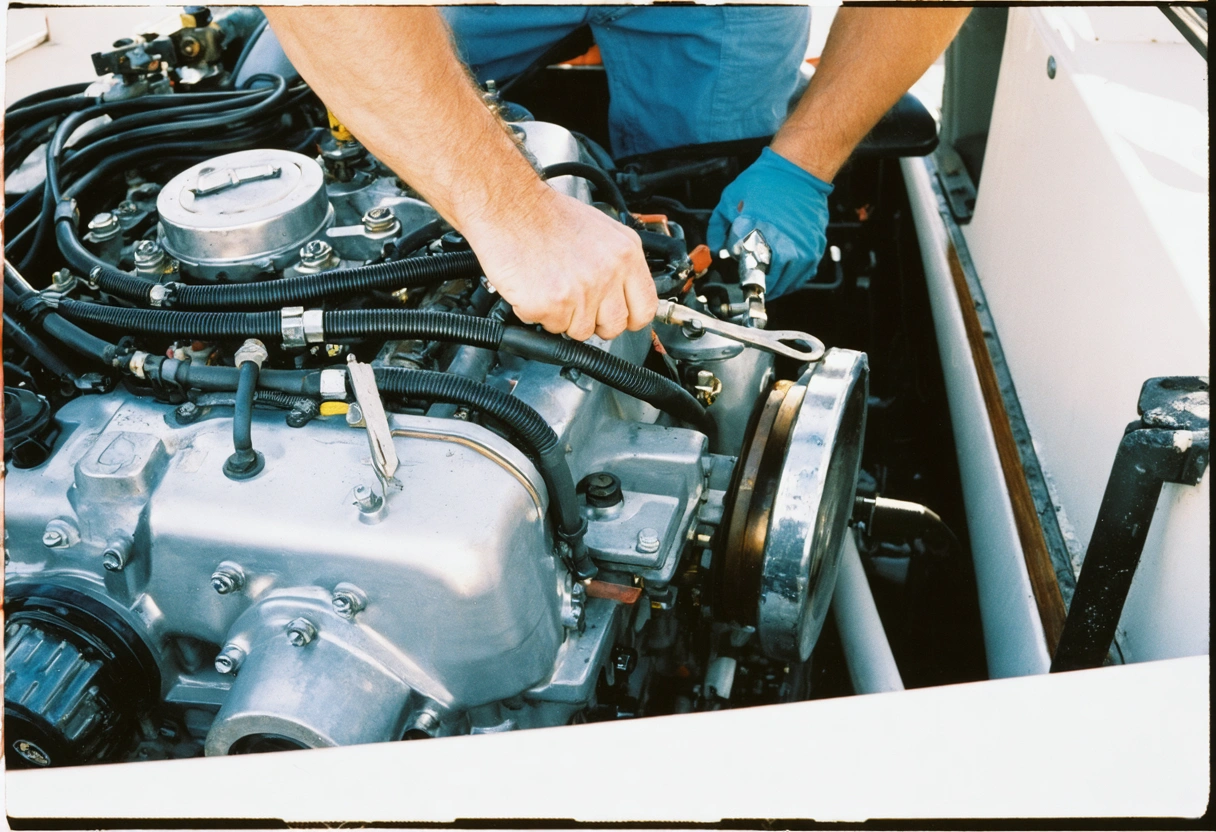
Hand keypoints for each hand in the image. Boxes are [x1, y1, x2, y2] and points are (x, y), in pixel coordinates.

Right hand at [463, 187, 657, 340]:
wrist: (509, 205)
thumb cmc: (546, 215)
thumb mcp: (601, 232)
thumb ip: (618, 265)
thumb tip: (626, 295)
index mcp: (625, 254)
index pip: (645, 308)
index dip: (629, 318)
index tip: (618, 317)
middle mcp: (608, 274)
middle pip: (613, 327)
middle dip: (593, 321)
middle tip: (575, 301)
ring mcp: (581, 292)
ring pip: (579, 331)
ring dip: (562, 316)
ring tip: (550, 286)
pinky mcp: (551, 304)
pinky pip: (549, 327)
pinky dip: (537, 313)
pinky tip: (533, 287)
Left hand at [707, 147, 832, 298]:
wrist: (799, 169)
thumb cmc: (766, 181)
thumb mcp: (730, 198)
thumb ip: (717, 226)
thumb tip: (716, 248)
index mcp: (756, 231)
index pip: (742, 263)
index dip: (736, 267)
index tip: (734, 268)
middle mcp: (781, 243)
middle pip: (767, 281)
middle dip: (756, 285)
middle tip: (750, 285)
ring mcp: (801, 247)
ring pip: (787, 282)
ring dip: (775, 287)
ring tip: (767, 286)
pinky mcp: (815, 247)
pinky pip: (804, 274)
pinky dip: (793, 279)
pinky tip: (784, 277)